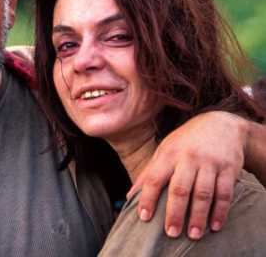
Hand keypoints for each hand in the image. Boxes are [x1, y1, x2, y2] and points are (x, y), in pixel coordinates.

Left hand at [128, 111, 247, 239]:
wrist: (221, 124)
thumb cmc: (186, 142)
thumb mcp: (164, 150)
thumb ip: (149, 172)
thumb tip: (130, 195)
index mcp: (169, 154)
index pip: (154, 178)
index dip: (148, 198)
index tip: (144, 217)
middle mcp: (188, 158)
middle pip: (180, 189)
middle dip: (175, 213)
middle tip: (171, 233)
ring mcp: (210, 163)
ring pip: (203, 193)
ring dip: (198, 216)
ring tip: (192, 234)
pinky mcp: (228, 168)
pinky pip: (224, 193)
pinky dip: (220, 211)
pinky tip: (214, 225)